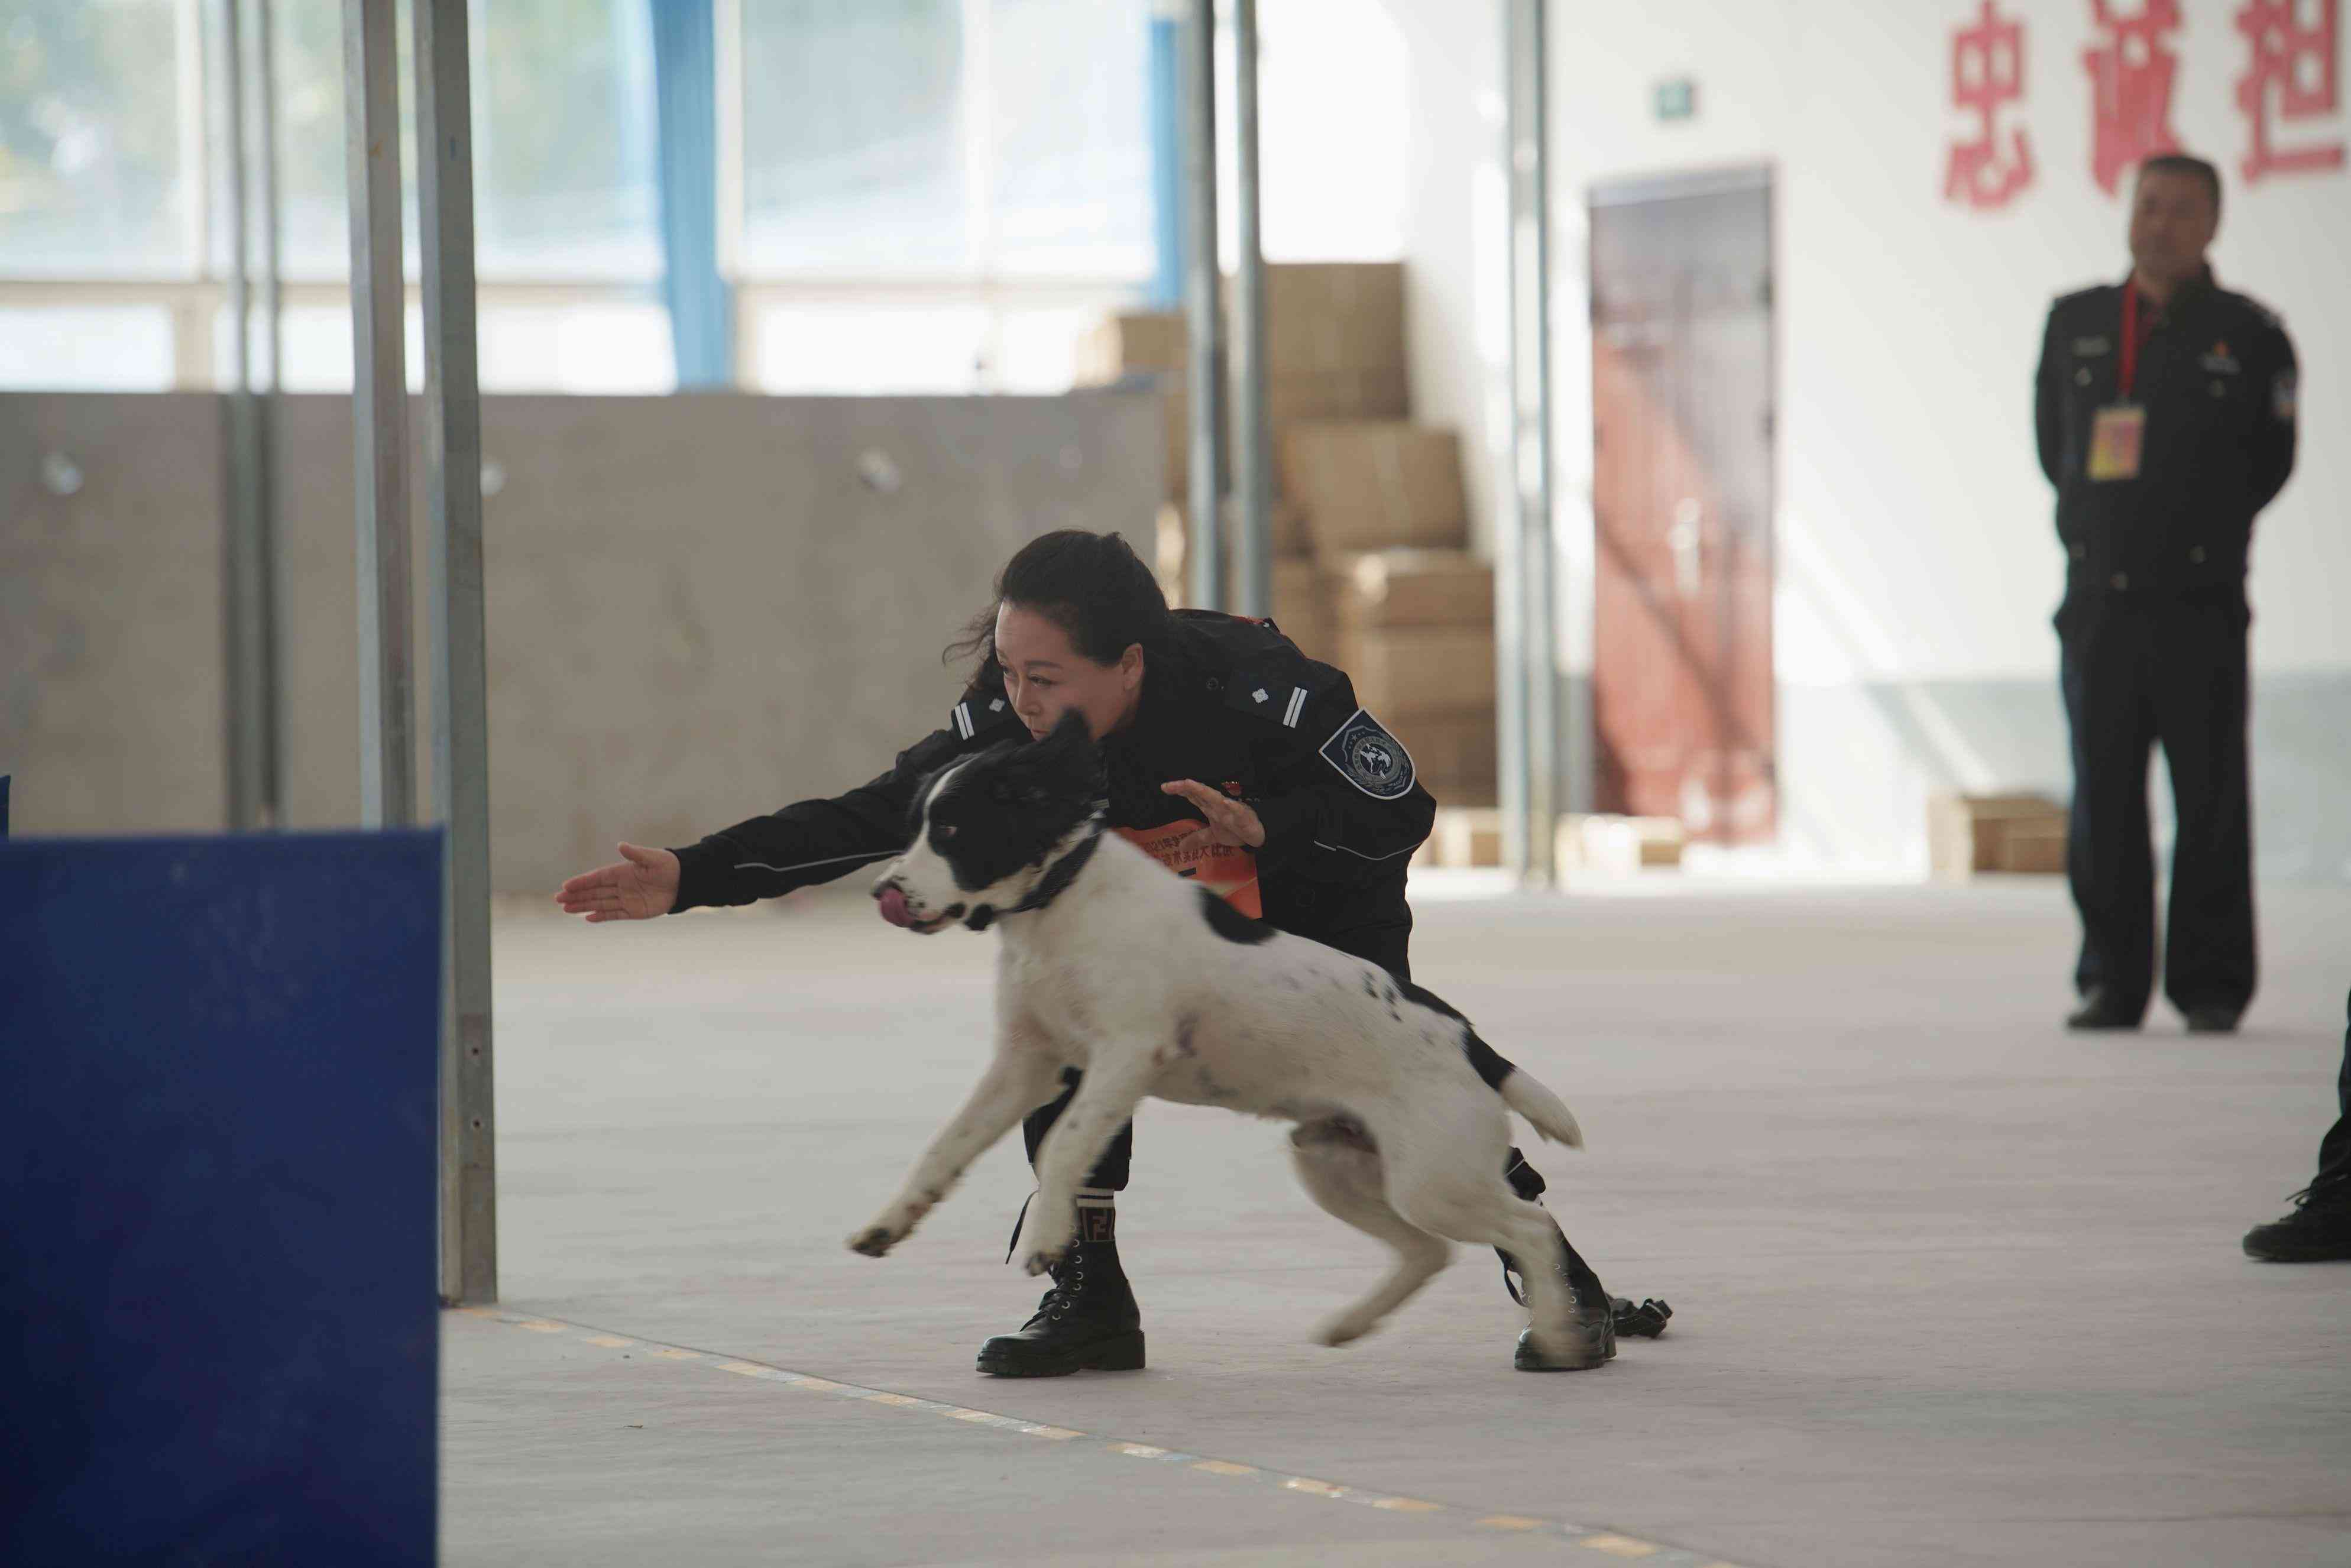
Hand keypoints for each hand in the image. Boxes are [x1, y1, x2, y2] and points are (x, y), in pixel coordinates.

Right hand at [555, 842, 679, 921]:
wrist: (684, 882)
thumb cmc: (668, 866)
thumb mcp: (652, 858)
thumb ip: (635, 854)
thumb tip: (620, 845)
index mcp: (622, 872)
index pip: (597, 878)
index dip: (582, 882)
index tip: (566, 886)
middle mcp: (620, 886)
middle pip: (594, 892)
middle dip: (576, 895)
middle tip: (558, 899)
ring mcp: (626, 899)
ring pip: (599, 904)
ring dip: (583, 906)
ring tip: (566, 909)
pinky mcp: (634, 911)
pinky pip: (614, 915)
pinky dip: (601, 916)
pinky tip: (587, 918)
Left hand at [1161, 779, 1265, 851]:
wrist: (1257, 834)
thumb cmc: (1236, 830)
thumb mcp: (1213, 836)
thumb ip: (1197, 839)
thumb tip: (1180, 848)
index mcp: (1210, 807)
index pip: (1193, 796)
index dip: (1179, 790)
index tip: (1164, 787)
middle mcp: (1218, 805)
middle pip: (1199, 793)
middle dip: (1186, 787)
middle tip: (1171, 784)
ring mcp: (1230, 810)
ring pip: (1216, 798)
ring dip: (1203, 791)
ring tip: (1190, 783)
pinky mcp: (1244, 817)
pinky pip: (1238, 811)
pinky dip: (1232, 806)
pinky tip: (1226, 802)